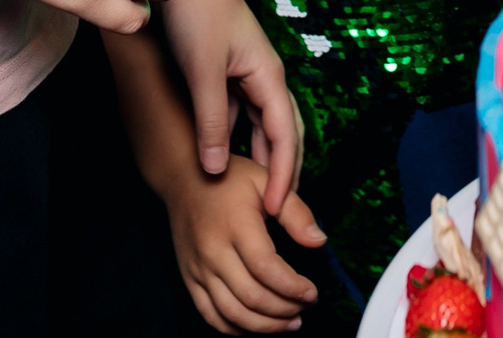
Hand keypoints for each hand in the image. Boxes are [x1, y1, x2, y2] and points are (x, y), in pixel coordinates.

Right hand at [161, 146, 325, 332]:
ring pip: (231, 313)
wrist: (184, 179)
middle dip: (284, 309)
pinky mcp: (189, 278)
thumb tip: (319, 241)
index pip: (266, 268)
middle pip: (251, 296)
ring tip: (289, 322)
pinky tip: (257, 326)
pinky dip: (235, 328)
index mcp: (236, 225)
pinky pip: (210, 315)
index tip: (312, 292)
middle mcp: (213, 251)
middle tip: (305, 306)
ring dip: (264, 325)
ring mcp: (198, 268)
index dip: (292, 287)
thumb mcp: (267, 180)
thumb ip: (295, 212)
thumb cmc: (229, 179)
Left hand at [166, 0, 304, 211]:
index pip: (285, 136)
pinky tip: (226, 157)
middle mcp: (265, 77)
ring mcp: (248, 74)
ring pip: (263, 126)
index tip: (277, 209)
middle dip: (285, 171)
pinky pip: (241, 115)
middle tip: (280, 211)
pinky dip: (240, 140)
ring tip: (258, 193)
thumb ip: (210, 121)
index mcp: (268, 76)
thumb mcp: (202, 72)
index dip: (283, 175)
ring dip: (263, 158)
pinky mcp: (229, 72)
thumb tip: (216, 169)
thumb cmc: (197, 15)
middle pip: (285, 133)